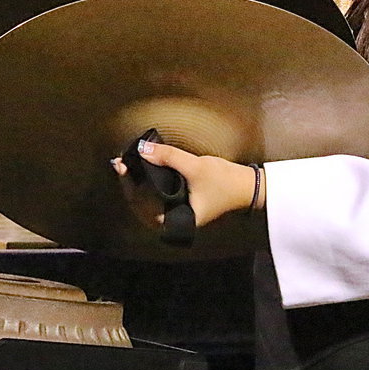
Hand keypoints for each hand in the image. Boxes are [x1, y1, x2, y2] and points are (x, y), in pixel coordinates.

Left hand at [112, 140, 261, 227]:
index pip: (141, 208)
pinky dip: (148, 185)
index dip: (128, 187)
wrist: (248, 186)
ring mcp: (178, 214)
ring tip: (127, 165)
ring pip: (147, 202)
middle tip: (120, 163)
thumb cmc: (225, 182)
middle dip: (129, 184)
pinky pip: (156, 197)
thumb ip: (168, 157)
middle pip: (141, 206)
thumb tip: (142, 149)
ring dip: (137, 184)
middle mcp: (175, 221)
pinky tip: (143, 171)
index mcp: (177, 221)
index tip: (121, 167)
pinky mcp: (181, 204)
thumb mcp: (195, 166)